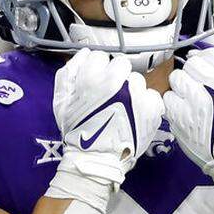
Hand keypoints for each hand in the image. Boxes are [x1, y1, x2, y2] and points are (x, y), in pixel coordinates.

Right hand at [48, 49, 163, 209]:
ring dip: (131, 90)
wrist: (96, 159)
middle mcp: (116, 83)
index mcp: (92, 78)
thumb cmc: (76, 130)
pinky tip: (135, 115)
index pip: (99, 57)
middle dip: (116, 77)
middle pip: (121, 64)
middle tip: (111, 96)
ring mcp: (136, 95)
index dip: (96, 71)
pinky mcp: (152, 108)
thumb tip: (85, 54)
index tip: (95, 85)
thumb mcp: (61, 100)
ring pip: (137, 79)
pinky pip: (152, 95)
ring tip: (123, 108)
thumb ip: (68, 72)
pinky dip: (146, 104)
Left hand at [164, 48, 213, 213]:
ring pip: (176, 79)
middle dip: (189, 76)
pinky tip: (182, 113)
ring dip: (179, 89)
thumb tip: (195, 56)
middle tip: (194, 90)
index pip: (208, 56)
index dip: (201, 63)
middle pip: (190, 65)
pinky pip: (168, 98)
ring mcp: (197, 100)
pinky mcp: (181, 115)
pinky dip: (172, 104)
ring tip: (189, 103)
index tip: (200, 72)